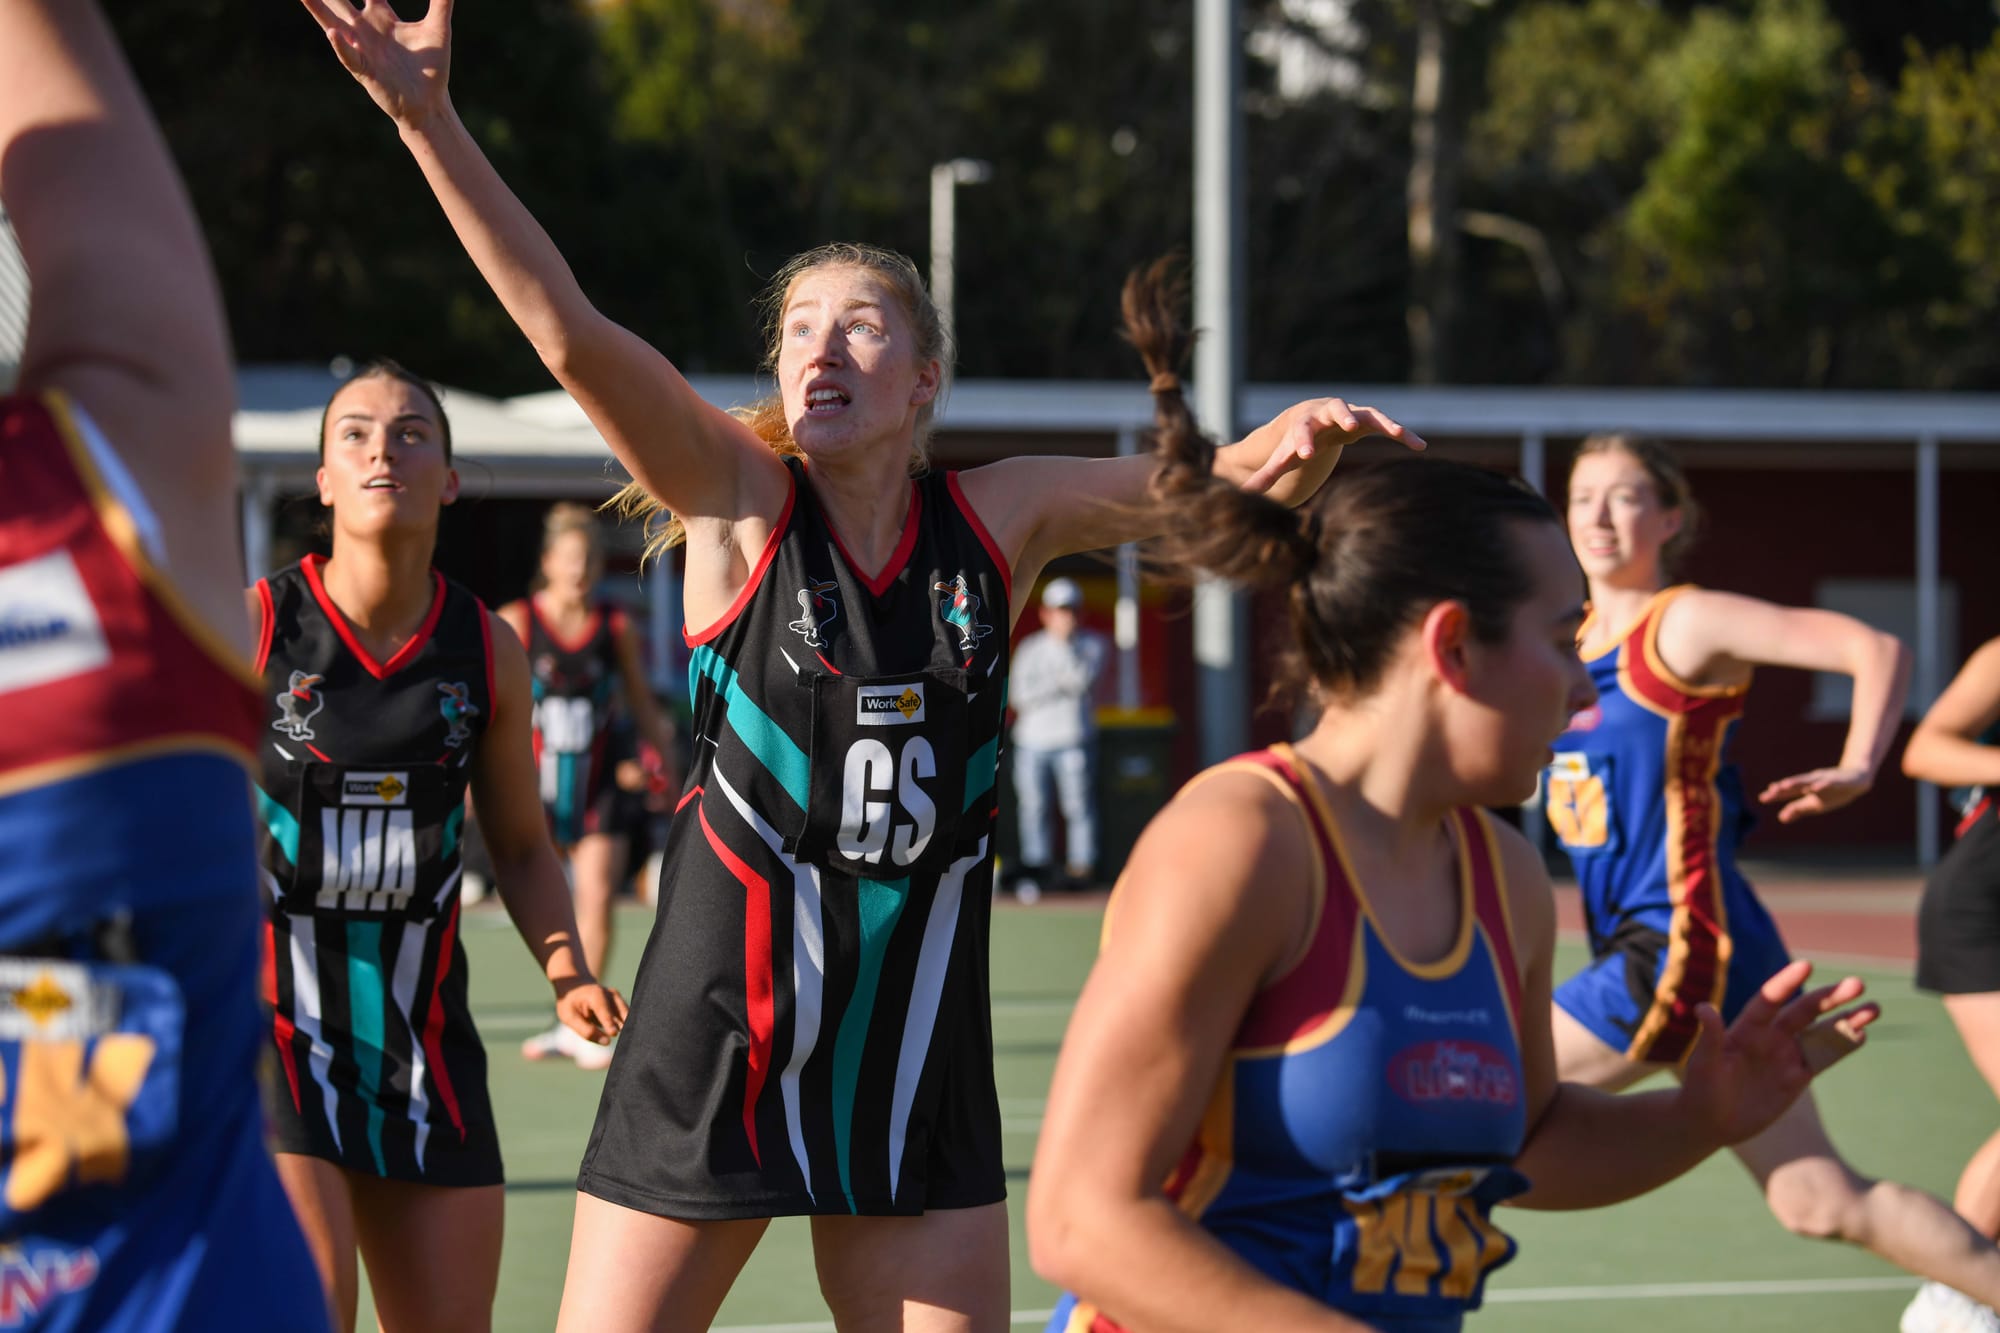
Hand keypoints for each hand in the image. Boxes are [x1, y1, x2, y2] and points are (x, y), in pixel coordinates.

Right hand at [296, 0, 454, 126]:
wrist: (430, 102)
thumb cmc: (432, 67)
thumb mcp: (438, 29)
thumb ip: (441, 3)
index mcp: (381, 16)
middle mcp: (365, 29)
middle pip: (340, 0)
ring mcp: (362, 49)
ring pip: (333, 24)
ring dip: (318, 9)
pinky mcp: (365, 71)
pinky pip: (350, 57)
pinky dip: (341, 46)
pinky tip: (333, 33)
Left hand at [554, 978, 628, 1046]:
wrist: (575, 988)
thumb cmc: (570, 1004)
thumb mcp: (569, 1017)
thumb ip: (586, 1030)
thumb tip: (607, 1042)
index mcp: (595, 994)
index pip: (604, 1011)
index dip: (609, 1023)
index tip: (613, 1034)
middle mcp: (611, 994)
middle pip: (622, 1012)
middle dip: (625, 1024)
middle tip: (628, 1039)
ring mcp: (618, 998)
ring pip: (627, 1015)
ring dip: (628, 1026)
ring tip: (629, 1039)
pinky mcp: (621, 1004)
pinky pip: (626, 1017)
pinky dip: (627, 1026)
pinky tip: (627, 1037)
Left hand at [1238, 396, 1426, 497]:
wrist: (1315, 418)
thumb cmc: (1296, 441)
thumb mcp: (1282, 457)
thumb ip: (1266, 475)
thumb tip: (1243, 496)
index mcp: (1305, 423)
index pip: (1302, 430)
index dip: (1303, 441)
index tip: (1304, 454)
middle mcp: (1329, 413)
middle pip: (1335, 410)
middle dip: (1342, 415)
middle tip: (1351, 425)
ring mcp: (1352, 413)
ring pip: (1368, 413)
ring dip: (1382, 421)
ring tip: (1398, 432)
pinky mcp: (1370, 420)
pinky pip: (1387, 425)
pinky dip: (1402, 434)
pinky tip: (1419, 446)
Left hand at [1675, 959, 1878, 1145]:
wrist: (1711, 1121)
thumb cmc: (1700, 1089)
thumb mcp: (1703, 1063)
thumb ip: (1709, 1037)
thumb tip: (1703, 1008)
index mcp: (1745, 1029)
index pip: (1769, 1001)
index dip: (1786, 983)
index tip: (1805, 965)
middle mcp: (1769, 1037)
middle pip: (1803, 1012)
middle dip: (1829, 998)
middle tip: (1857, 983)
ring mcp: (1785, 1056)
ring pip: (1820, 1032)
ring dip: (1846, 1019)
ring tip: (1874, 1007)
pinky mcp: (1797, 1077)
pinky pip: (1823, 1058)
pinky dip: (1841, 1047)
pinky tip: (1861, 1034)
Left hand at [1758, 766, 1872, 822]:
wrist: (1858, 780)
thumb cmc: (1833, 792)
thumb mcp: (1815, 803)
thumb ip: (1798, 809)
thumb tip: (1781, 818)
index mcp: (1806, 788)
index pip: (1788, 791)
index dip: (1776, 794)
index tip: (1762, 798)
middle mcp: (1813, 781)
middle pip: (1795, 784)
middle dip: (1783, 787)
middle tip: (1771, 790)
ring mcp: (1825, 779)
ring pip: (1809, 781)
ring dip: (1797, 782)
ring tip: (1785, 785)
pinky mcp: (1839, 780)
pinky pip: (1830, 782)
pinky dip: (1822, 785)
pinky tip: (1815, 787)